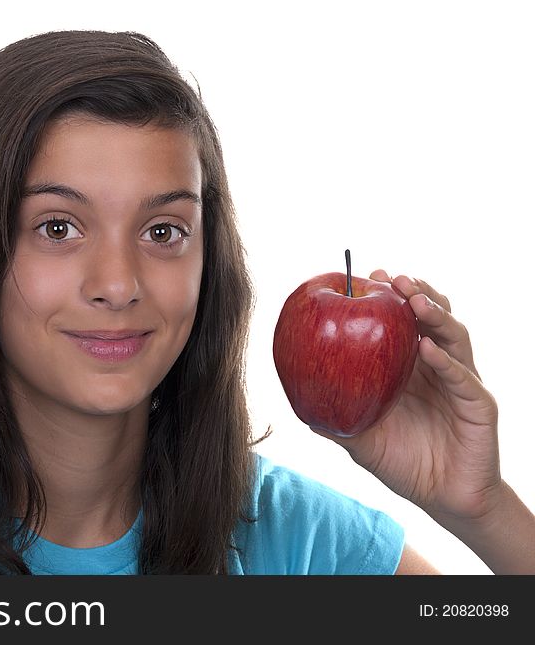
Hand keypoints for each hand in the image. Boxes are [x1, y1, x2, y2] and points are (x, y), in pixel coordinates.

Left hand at [313, 271, 500, 526]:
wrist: (442, 498)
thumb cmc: (402, 462)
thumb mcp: (359, 437)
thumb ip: (333, 417)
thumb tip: (297, 399)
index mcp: (411, 367)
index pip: (404, 320)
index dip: (391, 296)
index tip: (369, 276)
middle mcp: (438, 366)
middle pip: (432, 317)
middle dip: (414, 293)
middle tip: (392, 279)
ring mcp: (461, 382)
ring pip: (454, 337)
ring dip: (434, 316)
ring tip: (413, 301)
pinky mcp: (479, 406)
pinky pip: (463, 379)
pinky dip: (445, 362)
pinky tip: (426, 348)